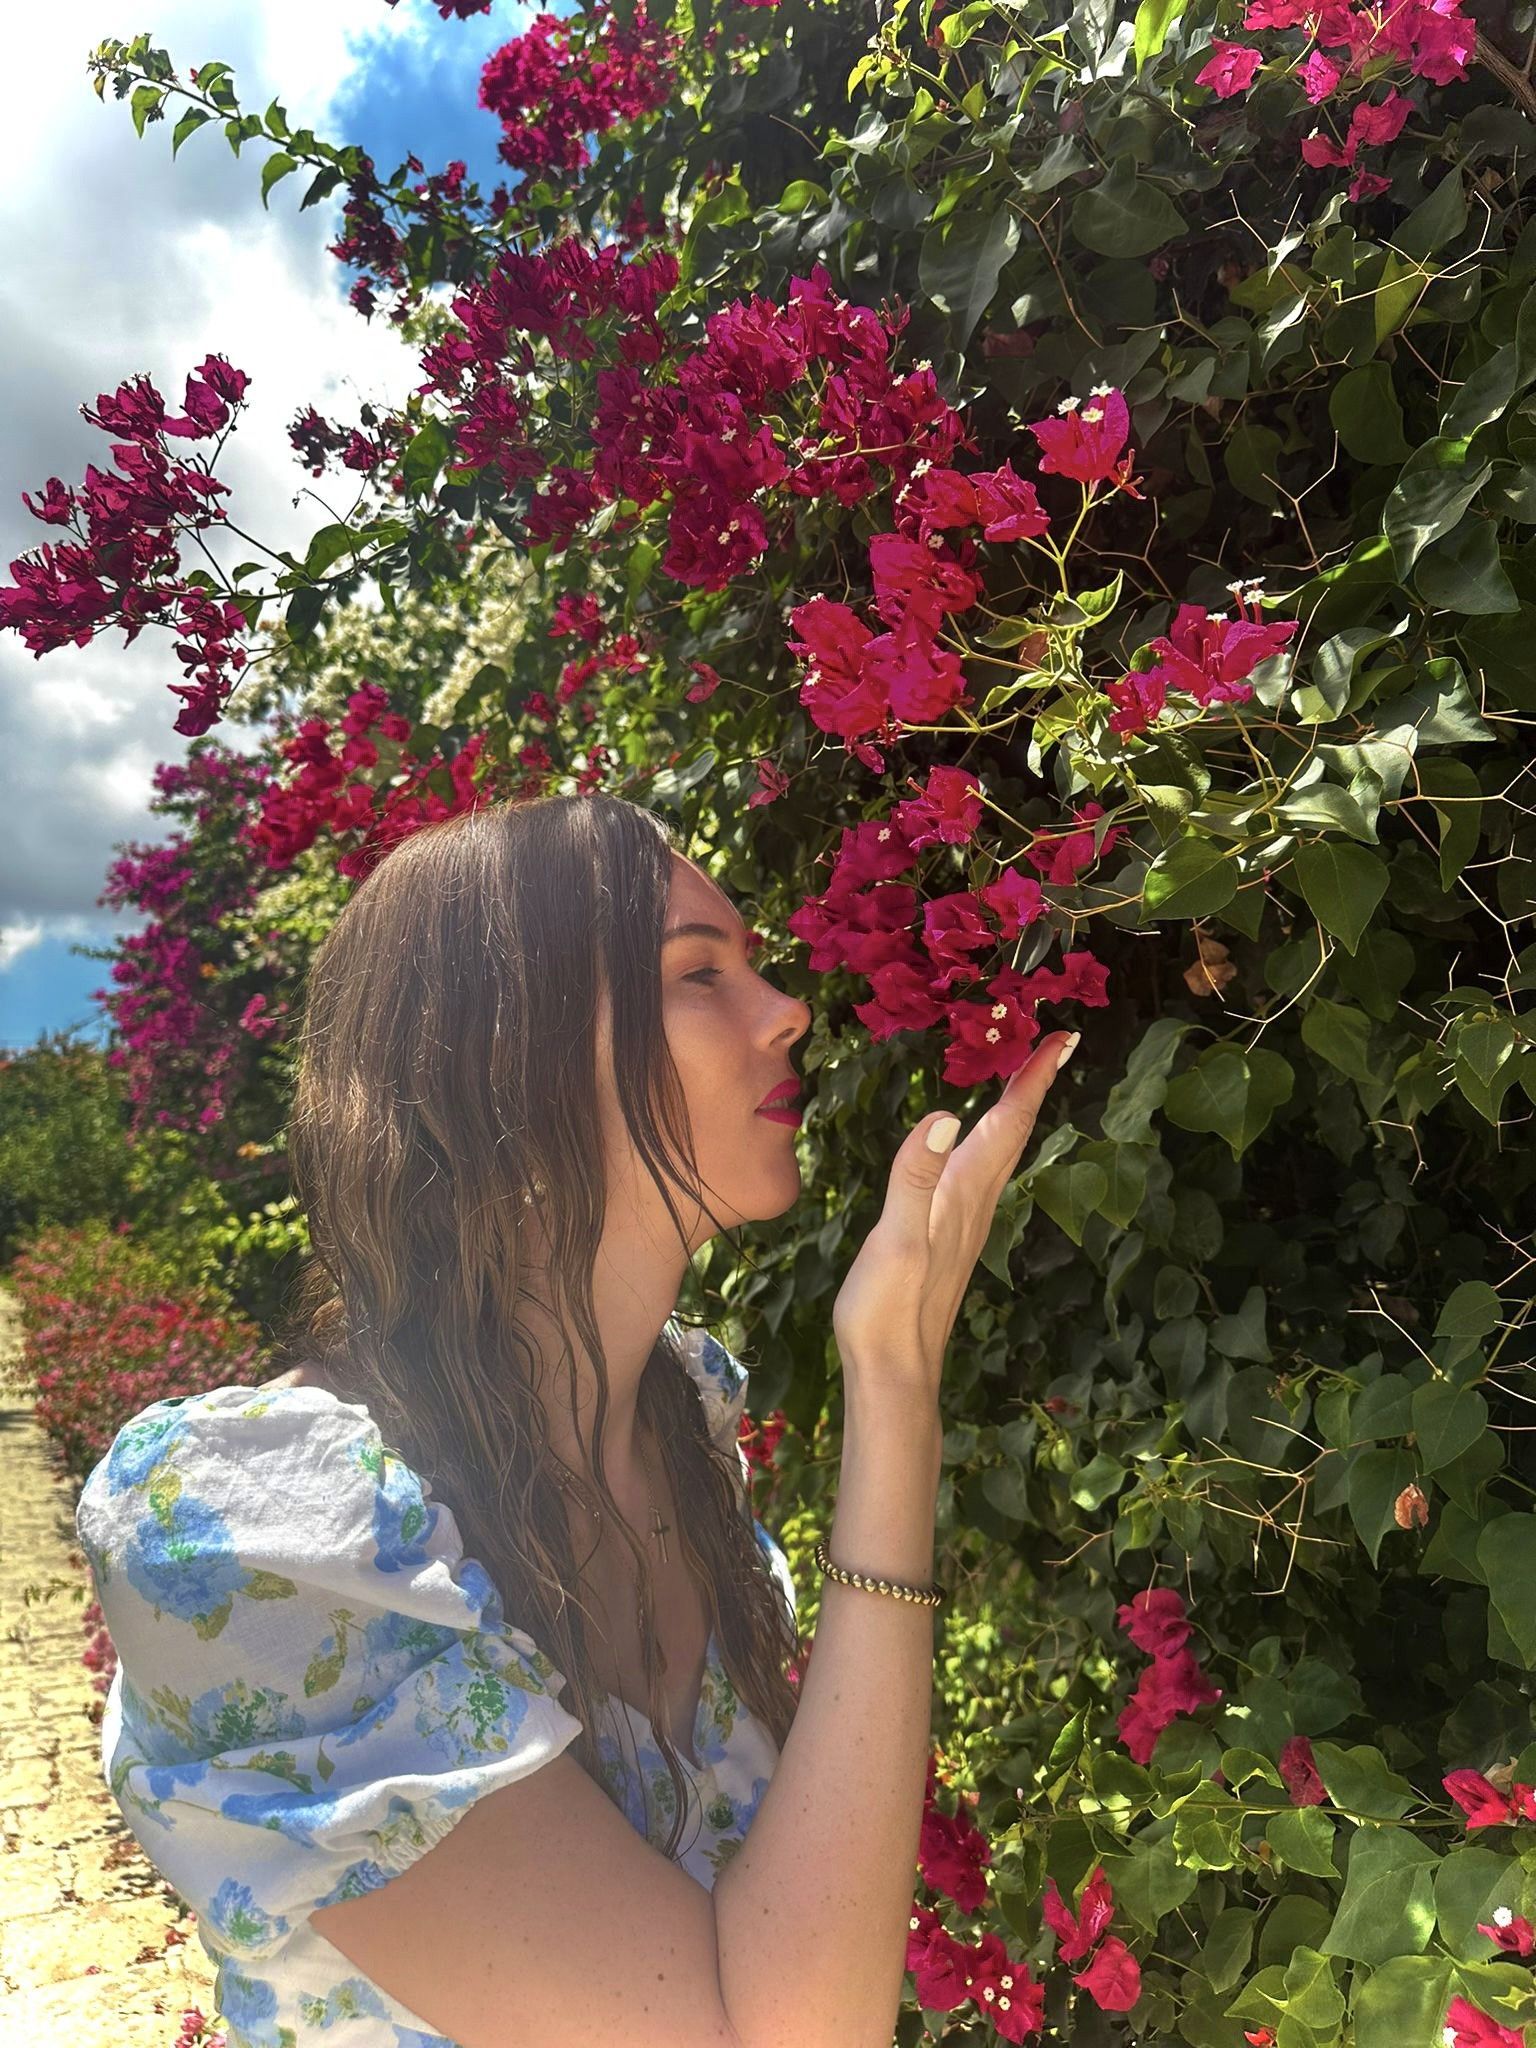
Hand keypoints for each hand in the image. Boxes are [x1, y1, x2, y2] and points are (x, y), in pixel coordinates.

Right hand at [831, 1030, 1079, 1410]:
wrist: (894, 1371)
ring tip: (1023, 1079)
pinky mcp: (949, 1236)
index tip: (1066, 1036)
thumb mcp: (895, 1239)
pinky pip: (980, 1172)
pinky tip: (977, 1144)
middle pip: (1014, 1132)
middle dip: (1033, 1085)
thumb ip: (915, 1177)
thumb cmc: (889, 1309)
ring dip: (1015, 1111)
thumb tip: (945, 1115)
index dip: (1034, 1078)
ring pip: (1001, 1153)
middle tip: (1054, 1043)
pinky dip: (989, 1142)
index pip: (1009, 1123)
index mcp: (965, 1193)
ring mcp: (965, 1221)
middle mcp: (975, 1202)